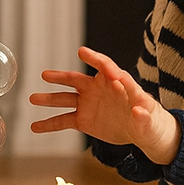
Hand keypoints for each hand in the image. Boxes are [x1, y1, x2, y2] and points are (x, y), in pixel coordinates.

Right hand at [29, 46, 179, 164]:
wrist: (144, 132)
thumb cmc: (150, 119)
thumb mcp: (150, 118)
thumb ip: (144, 115)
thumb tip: (138, 111)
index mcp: (116, 83)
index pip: (105, 66)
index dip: (95, 59)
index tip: (82, 52)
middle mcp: (98, 90)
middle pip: (76, 79)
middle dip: (61, 77)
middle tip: (46, 75)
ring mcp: (88, 104)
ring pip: (65, 99)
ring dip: (48, 99)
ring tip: (32, 99)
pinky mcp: (84, 120)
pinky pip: (63, 121)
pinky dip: (49, 124)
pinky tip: (35, 127)